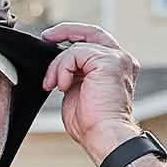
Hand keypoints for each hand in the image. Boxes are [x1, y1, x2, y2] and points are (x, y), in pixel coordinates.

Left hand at [39, 22, 142, 161]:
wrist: (103, 135)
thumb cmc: (91, 124)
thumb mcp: (76, 92)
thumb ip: (72, 75)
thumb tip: (59, 69)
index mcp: (113, 68)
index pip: (93, 42)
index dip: (71, 37)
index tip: (51, 40)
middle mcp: (120, 60)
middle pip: (91, 32)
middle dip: (65, 31)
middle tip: (46, 37)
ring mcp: (117, 59)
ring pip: (77, 47)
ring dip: (58, 66)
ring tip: (53, 85)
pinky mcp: (109, 61)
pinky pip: (76, 53)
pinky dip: (63, 68)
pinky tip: (63, 86)